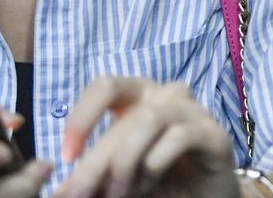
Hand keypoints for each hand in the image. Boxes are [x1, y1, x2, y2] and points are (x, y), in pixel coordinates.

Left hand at [54, 77, 235, 197]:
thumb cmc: (156, 184)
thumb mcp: (112, 181)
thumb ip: (90, 179)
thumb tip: (57, 191)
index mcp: (138, 97)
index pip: (105, 86)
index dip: (82, 117)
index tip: (66, 157)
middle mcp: (166, 95)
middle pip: (124, 117)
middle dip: (95, 161)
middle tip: (79, 195)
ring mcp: (193, 111)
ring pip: (148, 120)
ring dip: (125, 162)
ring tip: (118, 193)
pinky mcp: (214, 134)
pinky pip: (179, 136)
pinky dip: (155, 163)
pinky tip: (150, 181)